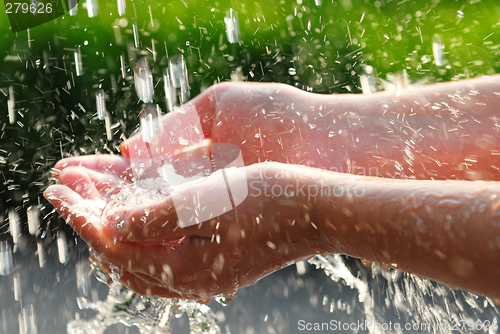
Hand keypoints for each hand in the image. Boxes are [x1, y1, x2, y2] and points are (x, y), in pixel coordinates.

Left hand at [45, 157, 325, 302]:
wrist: (316, 209)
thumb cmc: (268, 200)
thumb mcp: (206, 204)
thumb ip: (154, 218)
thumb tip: (111, 225)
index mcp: (185, 268)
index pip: (116, 246)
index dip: (84, 216)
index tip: (59, 190)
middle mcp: (191, 278)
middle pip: (122, 257)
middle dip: (91, 222)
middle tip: (67, 192)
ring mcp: (204, 272)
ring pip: (141, 257)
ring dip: (112, 229)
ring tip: (91, 203)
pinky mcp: (216, 260)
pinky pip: (162, 254)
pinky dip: (139, 236)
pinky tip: (135, 219)